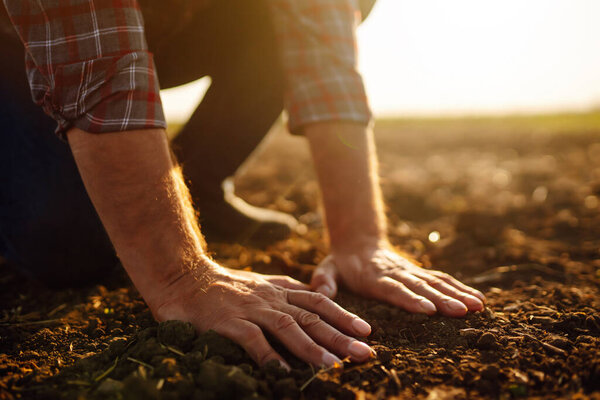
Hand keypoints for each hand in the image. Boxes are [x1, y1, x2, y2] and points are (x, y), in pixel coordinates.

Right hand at [148, 256, 373, 368]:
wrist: (183, 276)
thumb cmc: (222, 285)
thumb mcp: (260, 283)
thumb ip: (286, 290)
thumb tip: (315, 298)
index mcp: (278, 290)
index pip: (318, 301)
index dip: (343, 315)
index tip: (366, 330)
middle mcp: (269, 298)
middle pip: (311, 316)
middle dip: (340, 335)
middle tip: (364, 352)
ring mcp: (250, 309)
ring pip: (287, 327)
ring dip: (311, 347)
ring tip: (333, 366)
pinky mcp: (228, 322)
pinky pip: (253, 341)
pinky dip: (269, 356)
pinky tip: (283, 374)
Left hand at [310, 243, 485, 316]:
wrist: (358, 243)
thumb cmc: (341, 263)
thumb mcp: (327, 269)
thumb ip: (325, 280)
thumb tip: (321, 291)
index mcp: (374, 277)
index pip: (394, 289)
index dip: (410, 299)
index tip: (428, 309)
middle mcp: (396, 273)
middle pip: (420, 287)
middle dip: (442, 299)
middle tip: (461, 311)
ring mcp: (410, 272)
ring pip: (436, 283)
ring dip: (457, 294)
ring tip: (477, 307)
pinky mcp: (418, 273)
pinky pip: (441, 280)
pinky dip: (459, 288)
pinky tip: (477, 299)